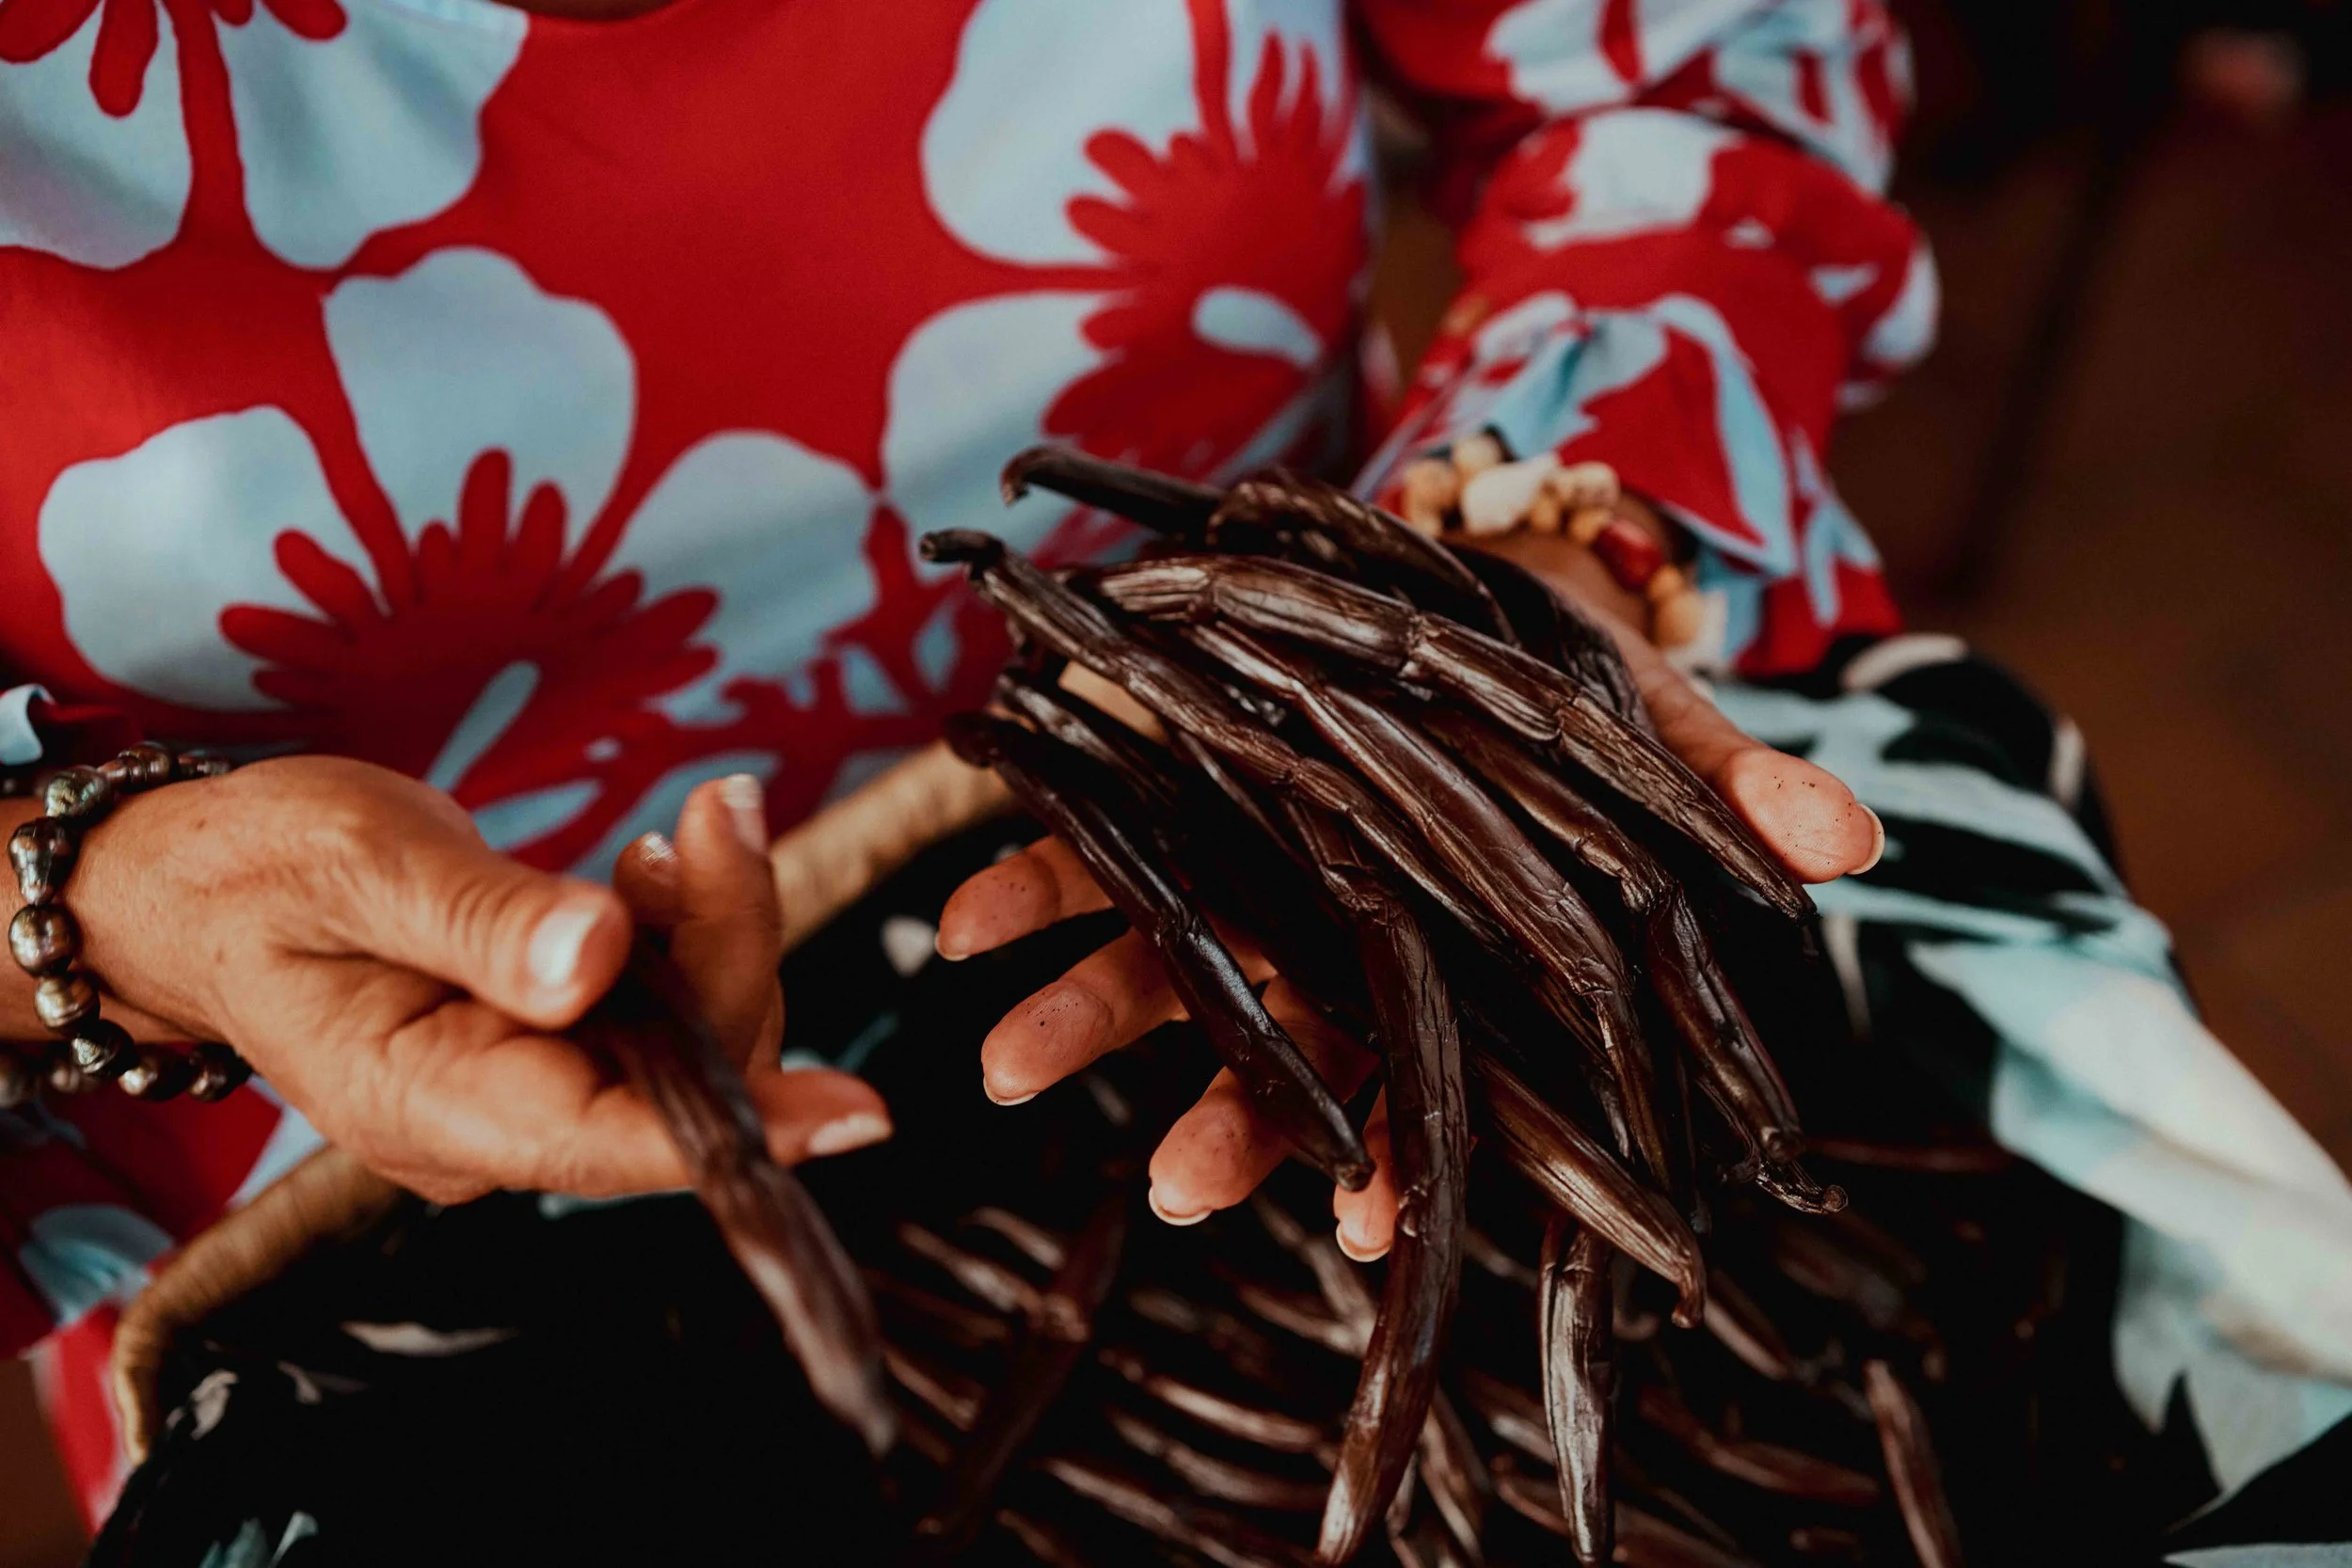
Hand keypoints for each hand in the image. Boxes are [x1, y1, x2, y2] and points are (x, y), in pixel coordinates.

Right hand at [3, 759, 886, 1202]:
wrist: (202, 890)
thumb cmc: (259, 871)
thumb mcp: (357, 863)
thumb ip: (481, 918)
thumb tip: (598, 962)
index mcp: (429, 1104)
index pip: (608, 1138)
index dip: (739, 1129)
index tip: (856, 1111)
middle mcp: (494, 1125)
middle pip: (678, 1073)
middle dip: (729, 941)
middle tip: (719, 808)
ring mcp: (530, 1091)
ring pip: (690, 1037)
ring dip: (715, 927)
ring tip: (691, 823)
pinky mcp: (555, 1049)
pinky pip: (663, 1012)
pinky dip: (686, 932)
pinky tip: (658, 865)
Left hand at [935, 537, 1880, 1257]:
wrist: (1442, 568)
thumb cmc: (1552, 671)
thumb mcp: (1638, 720)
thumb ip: (1723, 780)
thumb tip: (1847, 841)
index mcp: (1442, 937)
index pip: (1426, 1064)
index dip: (1399, 1147)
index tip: (1365, 1221)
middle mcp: (1327, 921)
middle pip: (1277, 1041)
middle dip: (1222, 1116)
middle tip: (1167, 1182)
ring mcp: (1236, 862)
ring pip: (1161, 964)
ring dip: (1081, 1017)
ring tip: (1003, 1058)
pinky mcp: (1164, 785)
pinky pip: (1086, 847)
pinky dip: (1024, 884)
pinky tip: (961, 925)